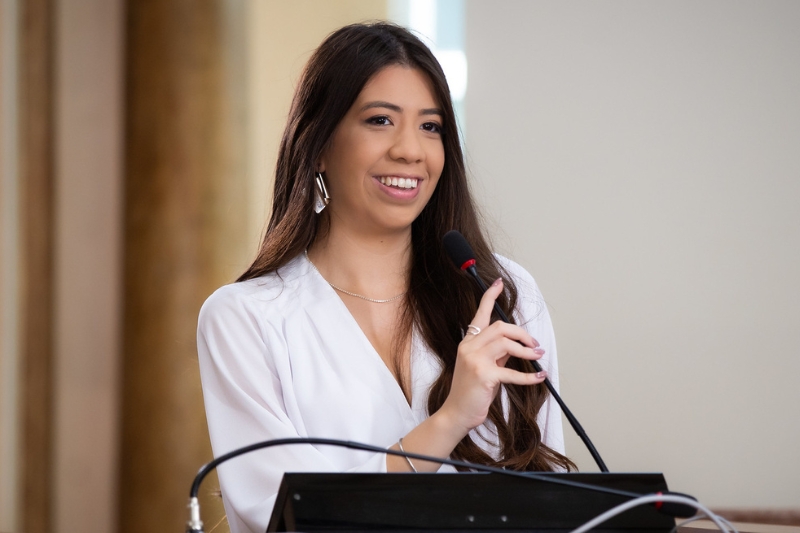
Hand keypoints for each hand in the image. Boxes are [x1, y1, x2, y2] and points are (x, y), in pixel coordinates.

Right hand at [439, 278, 547, 433]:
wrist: (456, 413)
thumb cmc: (470, 391)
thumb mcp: (482, 367)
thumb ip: (496, 354)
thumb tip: (516, 347)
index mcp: (468, 342)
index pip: (480, 314)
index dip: (490, 297)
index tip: (498, 284)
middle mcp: (469, 347)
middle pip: (501, 327)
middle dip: (522, 334)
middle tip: (534, 346)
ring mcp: (475, 360)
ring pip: (507, 343)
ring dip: (527, 351)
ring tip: (537, 358)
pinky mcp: (484, 376)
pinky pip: (512, 372)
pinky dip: (529, 376)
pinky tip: (539, 377)